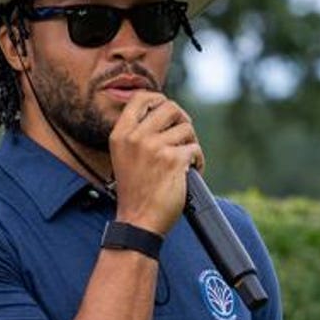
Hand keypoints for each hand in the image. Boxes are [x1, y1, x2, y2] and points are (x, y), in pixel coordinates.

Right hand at [109, 92, 203, 236]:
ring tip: (186, 160)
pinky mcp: (173, 161)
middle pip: (170, 107)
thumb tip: (163, 112)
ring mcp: (155, 148)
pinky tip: (191, 172)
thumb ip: (138, 134)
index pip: (140, 98)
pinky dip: (198, 161)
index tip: (167, 112)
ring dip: (191, 143)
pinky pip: (195, 149)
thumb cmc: (135, 192)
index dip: (159, 99)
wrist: (138, 221)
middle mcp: (136, 137)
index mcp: (120, 134)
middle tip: (184, 135)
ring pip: (187, 128)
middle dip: (182, 120)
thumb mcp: (124, 156)